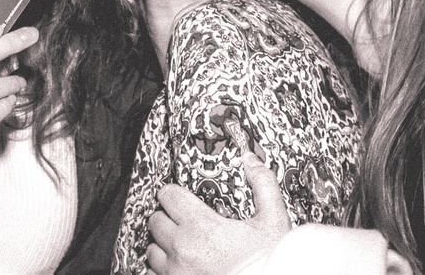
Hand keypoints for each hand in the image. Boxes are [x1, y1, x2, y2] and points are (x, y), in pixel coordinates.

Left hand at [146, 151, 290, 274]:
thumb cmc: (268, 262)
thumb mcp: (273, 220)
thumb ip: (263, 184)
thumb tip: (250, 160)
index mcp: (202, 226)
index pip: (168, 196)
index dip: (174, 194)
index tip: (181, 198)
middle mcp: (182, 249)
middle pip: (156, 221)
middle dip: (167, 218)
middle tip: (183, 222)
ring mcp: (175, 272)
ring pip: (152, 250)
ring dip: (164, 246)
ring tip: (182, 246)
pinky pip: (153, 274)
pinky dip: (163, 269)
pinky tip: (180, 266)